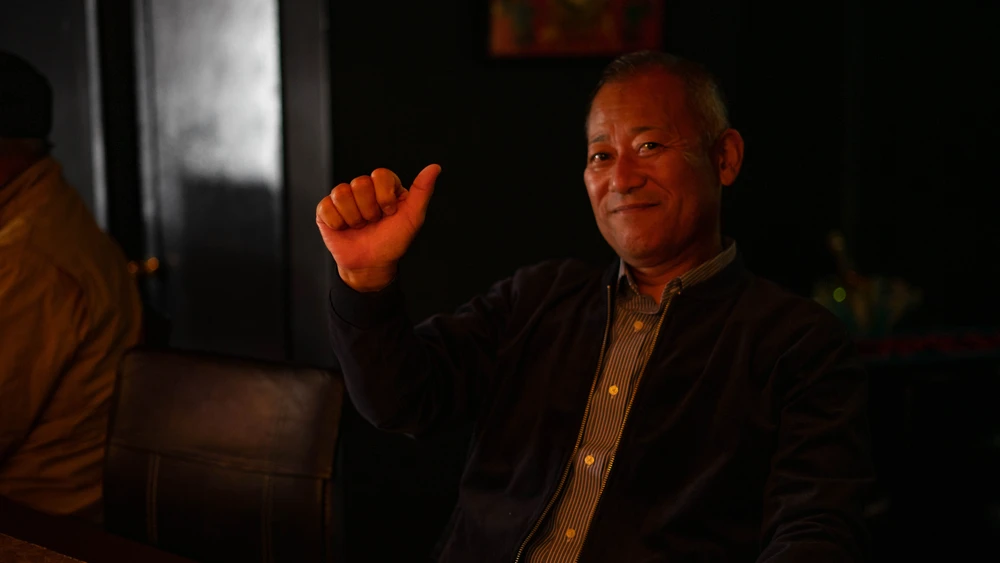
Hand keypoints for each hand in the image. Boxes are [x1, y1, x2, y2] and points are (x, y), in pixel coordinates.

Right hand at [316, 164, 440, 290]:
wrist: (371, 264)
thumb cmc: (392, 241)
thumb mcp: (412, 218)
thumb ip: (423, 191)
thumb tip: (435, 168)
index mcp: (384, 186)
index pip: (380, 175)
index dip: (384, 197)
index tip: (389, 212)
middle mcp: (363, 188)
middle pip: (360, 184)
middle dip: (369, 210)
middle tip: (373, 222)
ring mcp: (343, 198)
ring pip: (342, 194)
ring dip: (354, 218)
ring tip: (360, 226)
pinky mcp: (326, 210)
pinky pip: (326, 207)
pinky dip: (338, 223)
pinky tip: (345, 228)